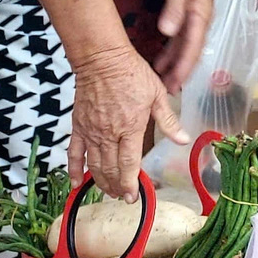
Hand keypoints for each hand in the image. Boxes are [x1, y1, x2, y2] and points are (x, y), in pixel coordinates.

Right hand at [70, 45, 186, 198]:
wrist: (102, 60)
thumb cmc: (132, 74)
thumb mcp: (157, 95)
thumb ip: (168, 121)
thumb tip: (183, 139)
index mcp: (130, 128)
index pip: (128, 163)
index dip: (130, 183)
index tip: (133, 196)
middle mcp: (108, 133)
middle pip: (109, 169)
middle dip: (116, 187)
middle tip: (123, 197)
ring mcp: (91, 131)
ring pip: (93, 164)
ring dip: (100, 182)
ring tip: (108, 193)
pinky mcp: (78, 126)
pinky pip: (74, 152)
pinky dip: (74, 169)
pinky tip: (77, 183)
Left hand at [153, 0, 214, 89]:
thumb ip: (174, 9)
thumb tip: (167, 32)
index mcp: (202, 17)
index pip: (194, 47)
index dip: (184, 67)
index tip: (175, 82)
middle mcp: (201, 23)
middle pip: (191, 53)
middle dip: (181, 73)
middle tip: (168, 92)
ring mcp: (195, 21)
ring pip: (185, 49)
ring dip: (175, 66)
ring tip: (162, 83)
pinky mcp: (187, 18)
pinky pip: (180, 41)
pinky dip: (171, 54)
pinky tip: (160, 63)